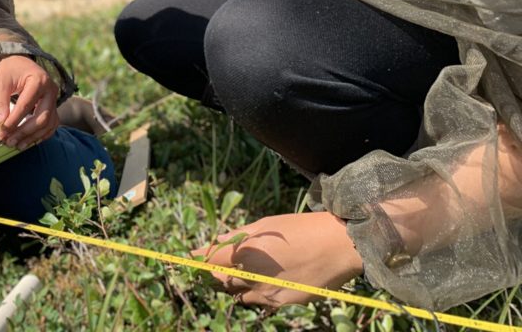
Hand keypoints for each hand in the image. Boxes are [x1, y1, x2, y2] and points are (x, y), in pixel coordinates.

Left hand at [0, 55, 59, 149]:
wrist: (19, 61)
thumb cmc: (10, 69)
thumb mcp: (1, 82)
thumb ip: (0, 103)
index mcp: (39, 81)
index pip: (26, 105)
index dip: (13, 121)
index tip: (1, 132)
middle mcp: (51, 90)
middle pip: (42, 117)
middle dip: (25, 132)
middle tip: (9, 141)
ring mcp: (54, 99)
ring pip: (48, 124)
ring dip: (33, 137)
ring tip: (17, 145)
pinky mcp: (53, 106)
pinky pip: (51, 124)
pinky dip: (41, 135)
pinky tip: (29, 141)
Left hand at [193, 212, 362, 306]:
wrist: (338, 246)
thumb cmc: (300, 229)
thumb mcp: (265, 225)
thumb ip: (237, 236)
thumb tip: (216, 241)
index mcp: (245, 254)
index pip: (209, 261)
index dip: (198, 259)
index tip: (190, 257)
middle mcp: (252, 277)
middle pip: (221, 280)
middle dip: (216, 272)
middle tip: (218, 263)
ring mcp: (267, 293)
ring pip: (239, 294)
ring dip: (236, 284)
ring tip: (246, 270)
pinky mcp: (282, 304)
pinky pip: (260, 301)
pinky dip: (256, 292)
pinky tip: (265, 280)